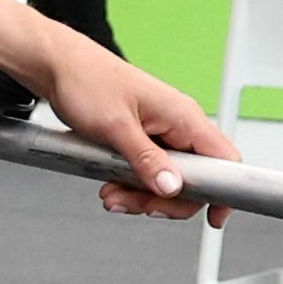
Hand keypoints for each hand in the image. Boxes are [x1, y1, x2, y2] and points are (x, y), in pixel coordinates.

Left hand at [39, 40, 230, 215]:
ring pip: (167, 179)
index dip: (224, 192)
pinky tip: (110, 185)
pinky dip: (130, 184)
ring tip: (112, 195)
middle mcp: (178, 125)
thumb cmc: (86, 81)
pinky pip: (148, 170)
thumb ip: (146, 160)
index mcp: (184, 117)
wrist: (57, 66)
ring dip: (141, 195)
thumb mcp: (115, 127)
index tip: (212, 218)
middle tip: (135, 205)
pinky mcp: (142, 138)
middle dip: (164, 199)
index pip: (225, 160)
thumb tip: (173, 187)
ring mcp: (161, 132)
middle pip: (194, 178)